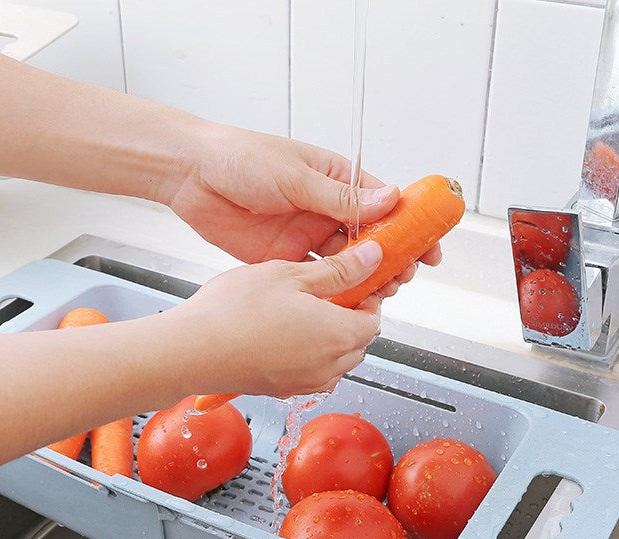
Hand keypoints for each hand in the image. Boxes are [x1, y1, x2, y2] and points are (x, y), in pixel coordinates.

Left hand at [168, 124, 440, 287]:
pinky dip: (332, 290)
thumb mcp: (295, 175)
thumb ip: (340, 197)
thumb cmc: (239, 158)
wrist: (190, 175)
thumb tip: (388, 199)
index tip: (428, 245)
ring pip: (346, 263)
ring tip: (380, 293)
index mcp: (334, 180)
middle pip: (369, 240)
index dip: (408, 226)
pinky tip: (345, 301)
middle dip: (390, 259)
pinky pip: (316, 278)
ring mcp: (305, 235)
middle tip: (402, 277)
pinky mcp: (284, 258)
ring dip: (365, 278)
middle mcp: (324, 209)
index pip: (382, 205)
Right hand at [169, 240, 383, 397]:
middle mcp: (330, 366)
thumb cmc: (234, 312)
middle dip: (349, 316)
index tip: (350, 280)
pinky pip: (312, 372)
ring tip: (300, 311)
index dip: (365, 296)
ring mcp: (307, 382)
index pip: (374, 317)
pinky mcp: (284, 390)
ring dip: (330, 337)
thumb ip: (337, 270)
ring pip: (337, 360)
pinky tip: (282, 333)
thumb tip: (372, 260)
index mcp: (340, 334)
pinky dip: (309, 354)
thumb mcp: (291, 274)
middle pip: (359, 341)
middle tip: (325, 291)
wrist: (192, 352)